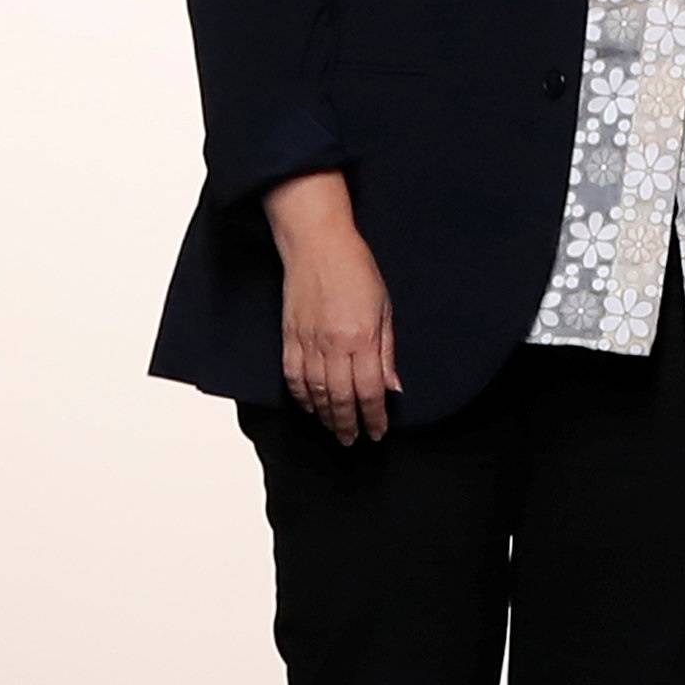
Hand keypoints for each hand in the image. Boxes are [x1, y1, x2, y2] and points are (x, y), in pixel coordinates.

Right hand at [263, 174, 401, 443]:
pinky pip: (293, 376)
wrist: (317, 244)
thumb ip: (387, 352)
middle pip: (340, 398)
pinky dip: (301, 397)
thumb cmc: (355, 269)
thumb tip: (394, 388)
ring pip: (315, 392)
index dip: (374, 417)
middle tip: (354, 440)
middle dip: (348, 424)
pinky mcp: (289, 336)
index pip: (370, 391)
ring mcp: (308, 342)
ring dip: (326, 416)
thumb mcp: (385, 308)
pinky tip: (310, 408)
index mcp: (361, 338)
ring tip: (335, 430)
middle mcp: (333, 345)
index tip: (378, 432)